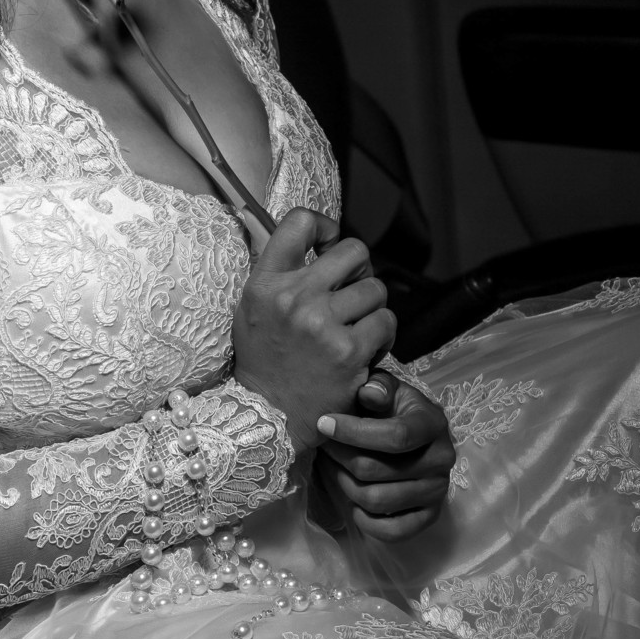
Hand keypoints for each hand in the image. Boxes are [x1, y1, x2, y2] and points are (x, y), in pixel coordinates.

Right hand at [232, 209, 397, 452]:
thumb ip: (278, 273)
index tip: (329, 245)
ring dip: (372, 308)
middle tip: (352, 292)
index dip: (325, 226)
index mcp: (265, 283)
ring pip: (376, 288)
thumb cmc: (264, 361)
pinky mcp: (349, 351)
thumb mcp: (253, 309)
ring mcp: (322, 324)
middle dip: (361, 270)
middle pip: (353, 251)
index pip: (299, 221)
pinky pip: (386, 322)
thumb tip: (312, 236)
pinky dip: (383, 335)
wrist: (269, 417)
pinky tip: (367, 349)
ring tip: (357, 328)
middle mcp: (293, 297)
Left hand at [316, 373, 453, 541]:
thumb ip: (377, 387)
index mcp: (433, 424)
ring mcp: (437, 491)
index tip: (323, 423)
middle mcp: (442, 459)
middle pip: (375, 470)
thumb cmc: (392, 409)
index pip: (395, 436)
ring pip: (375, 499)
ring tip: (335, 468)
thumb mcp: (386, 389)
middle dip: (340, 457)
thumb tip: (369, 393)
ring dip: (345, 485)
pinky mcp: (429, 516)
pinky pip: (392, 531)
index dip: (353, 432)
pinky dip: (365, 520)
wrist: (411, 436)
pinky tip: (354, 502)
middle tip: (324, 446)